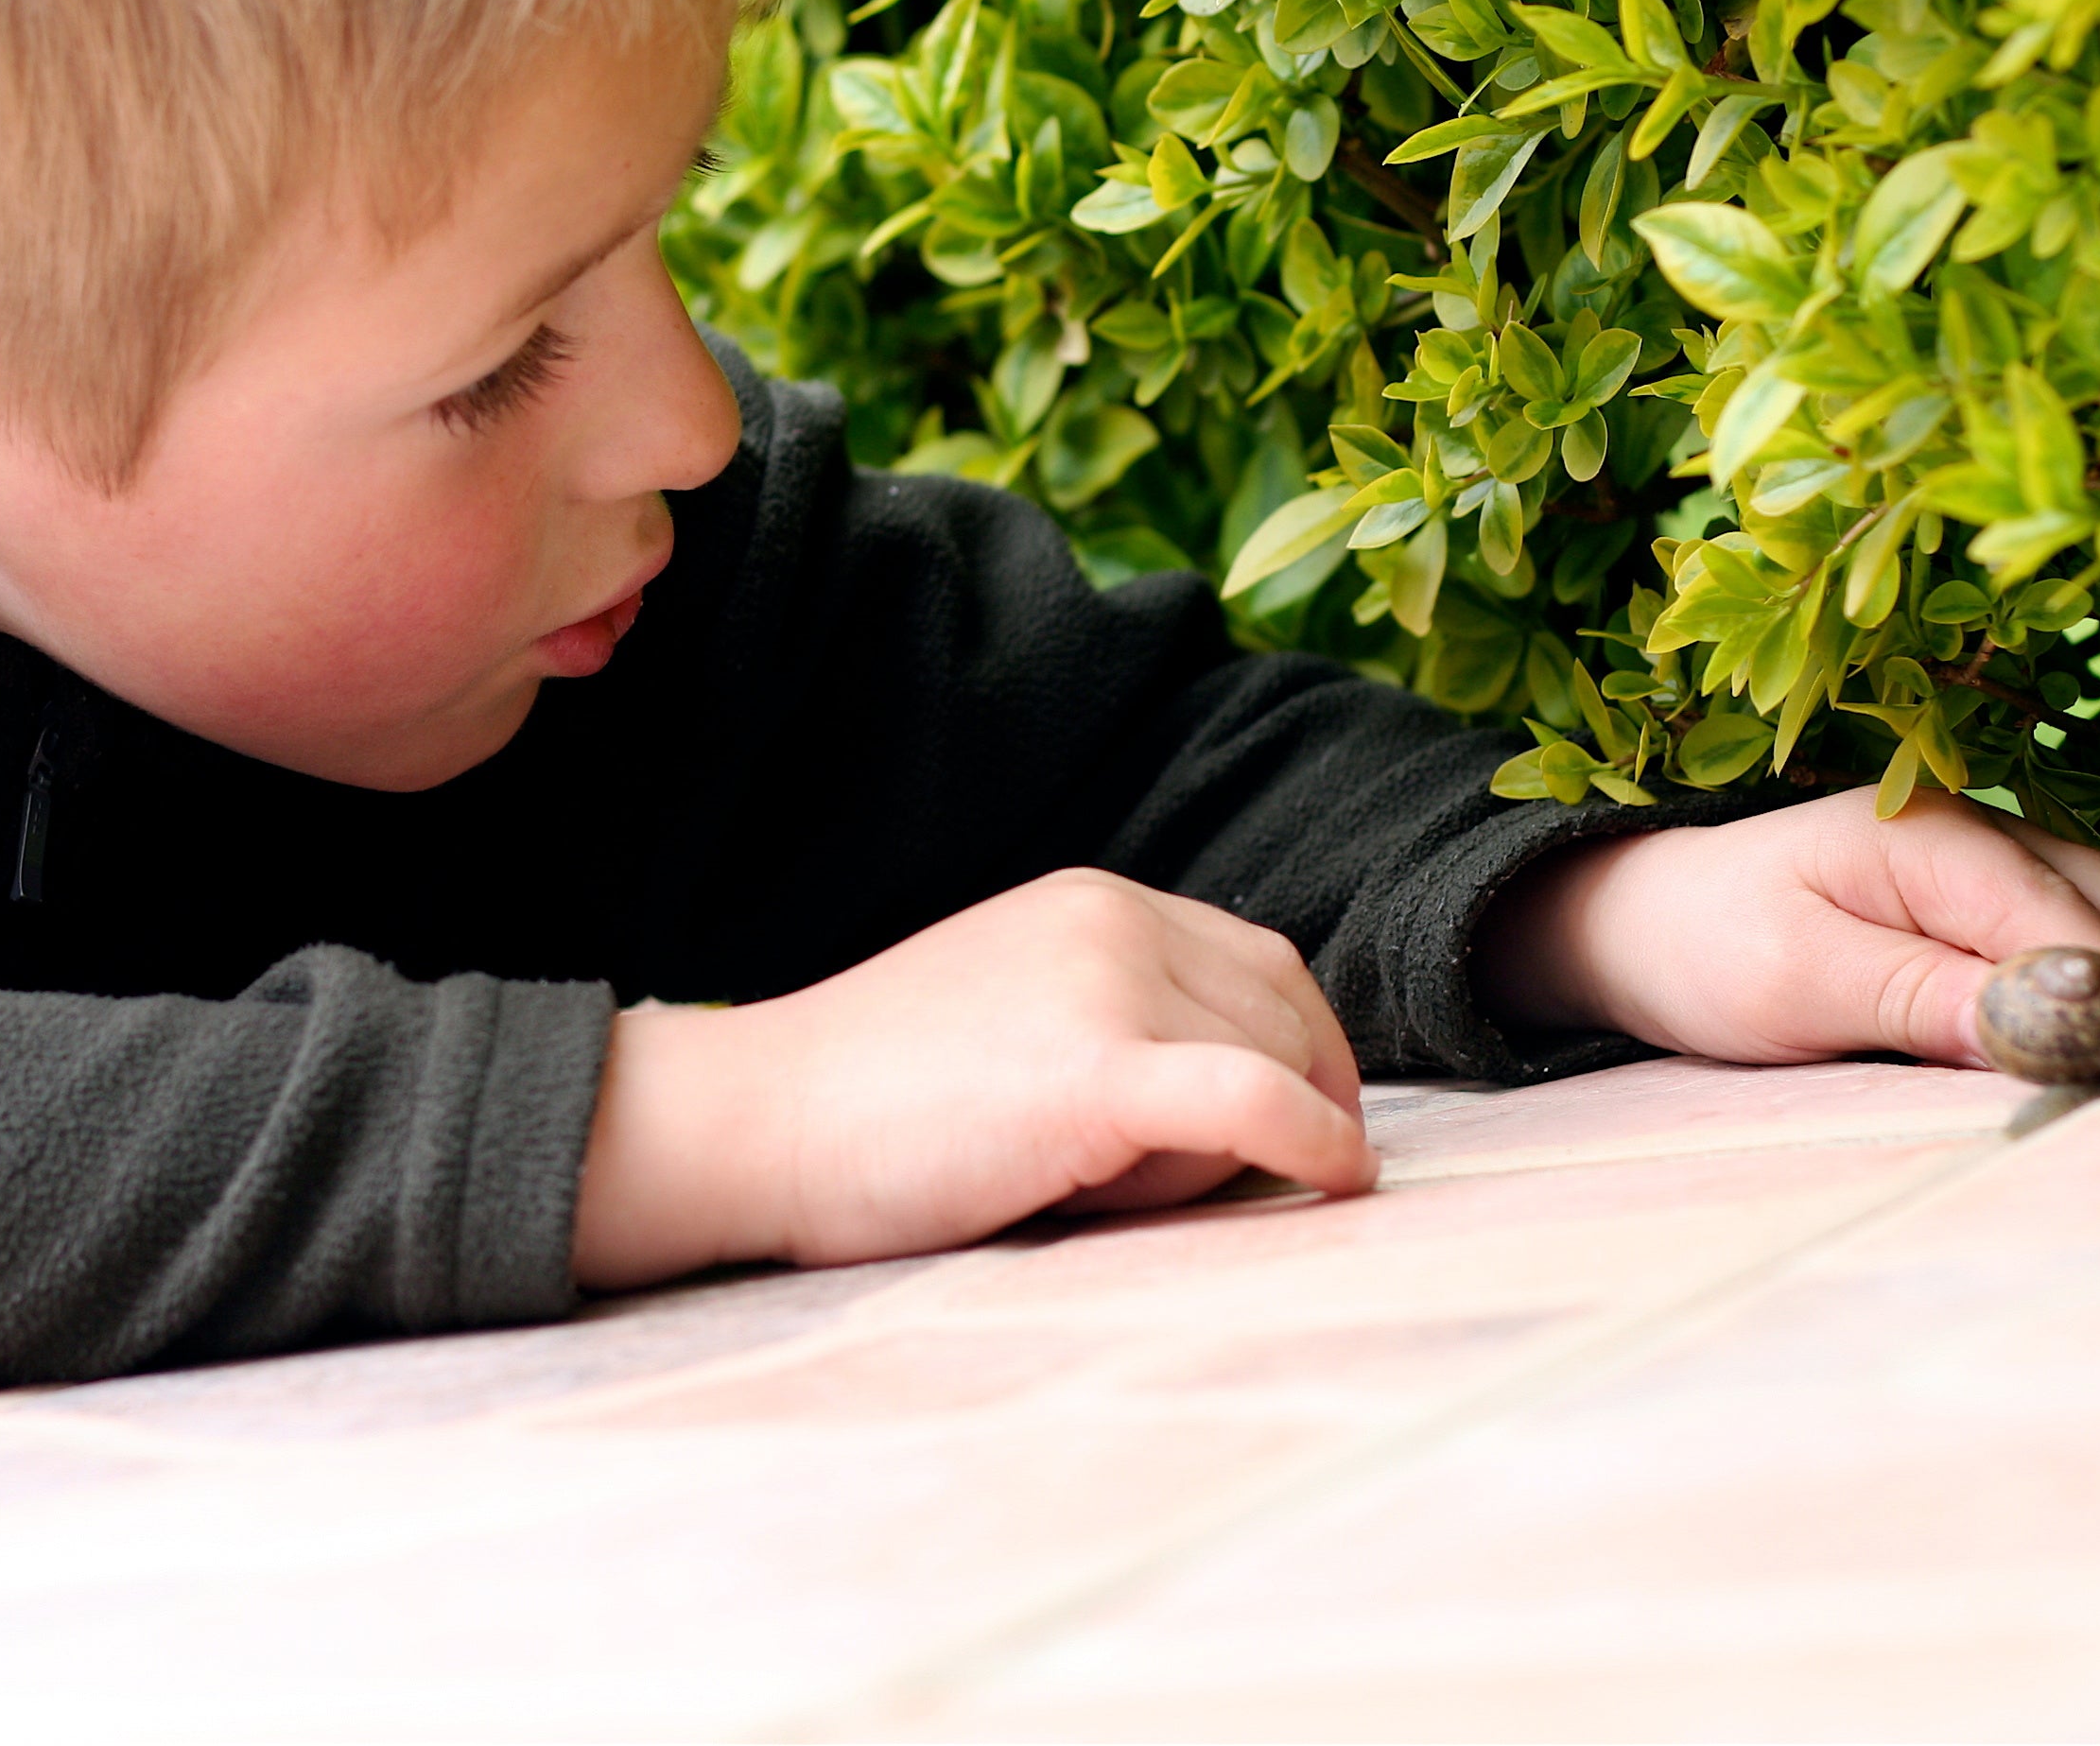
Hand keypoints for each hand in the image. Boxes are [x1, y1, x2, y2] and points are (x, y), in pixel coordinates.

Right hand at [570, 869, 1375, 1289]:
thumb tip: (1247, 1100)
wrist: (756, 1121)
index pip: (1261, 963)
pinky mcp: (1097, 1067)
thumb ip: (1114, 1020)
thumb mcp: (1014, 1016)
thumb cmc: (869, 1104)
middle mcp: (1112, 918)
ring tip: (1119, 1198)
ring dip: (1237, 1154)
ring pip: (1265, 1069)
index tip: (1318, 1122)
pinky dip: (1318, 1142)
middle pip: (1281, 1012)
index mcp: (1093, 900)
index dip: (1308, 1049)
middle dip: (1292, 1099)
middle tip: (1244, 1185)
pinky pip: (1255, 1103)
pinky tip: (1343, 1181)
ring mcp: (1107, 984)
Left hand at [1470, 788, 2099, 1069]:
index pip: (2068, 921)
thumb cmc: (1705, 948)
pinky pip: (2078, 941)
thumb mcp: (1794, 982)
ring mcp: (1996, 859)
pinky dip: (2090, 996)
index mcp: (1932, 835)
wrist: (1647, 924)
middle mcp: (1983, 829)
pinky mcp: (1989, 900)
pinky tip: (2058, 1056)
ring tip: (2086, 1088)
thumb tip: (2055, 1019)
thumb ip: (1920, 995)